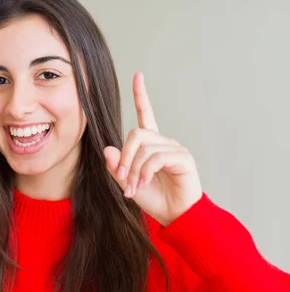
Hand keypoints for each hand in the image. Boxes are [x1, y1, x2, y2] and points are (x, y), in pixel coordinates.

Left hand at [103, 72, 202, 225]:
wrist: (174, 215)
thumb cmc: (153, 198)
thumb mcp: (127, 183)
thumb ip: (117, 167)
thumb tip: (108, 149)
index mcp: (150, 144)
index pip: (146, 114)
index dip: (141, 95)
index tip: (138, 76)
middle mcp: (163, 142)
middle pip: (136, 134)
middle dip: (125, 157)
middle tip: (122, 179)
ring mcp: (174, 148)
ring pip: (144, 147)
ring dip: (134, 170)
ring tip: (133, 188)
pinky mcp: (183, 158)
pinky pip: (157, 157)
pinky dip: (145, 172)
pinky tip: (144, 184)